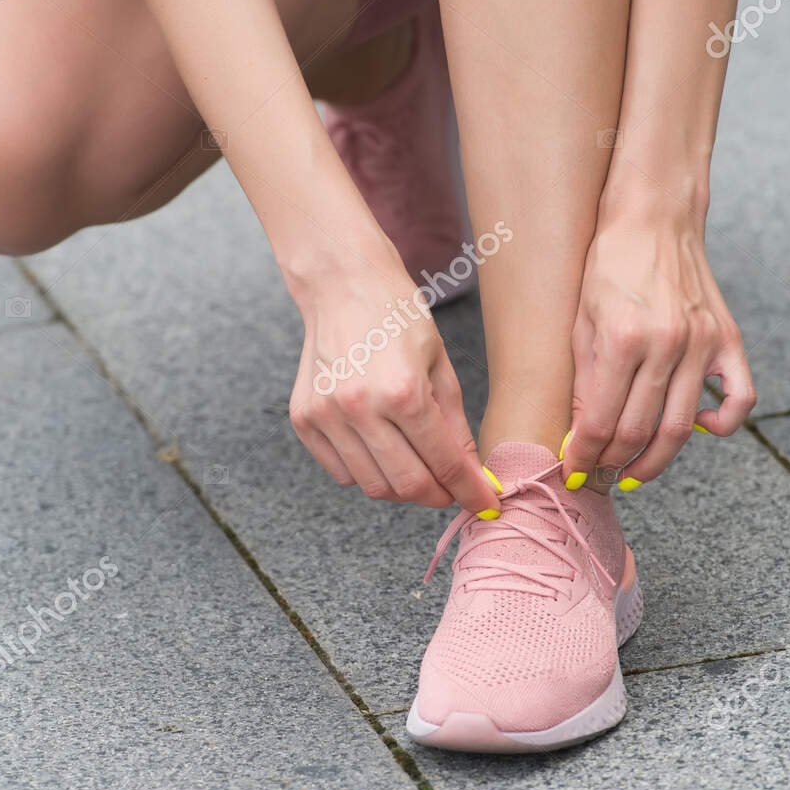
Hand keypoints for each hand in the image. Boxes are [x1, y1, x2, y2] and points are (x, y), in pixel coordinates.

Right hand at [287, 253, 499, 513]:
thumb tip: (470, 474)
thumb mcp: (440, 366)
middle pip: (406, 485)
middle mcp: (360, 408)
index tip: (485, 505)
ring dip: (401, 486)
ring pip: (372, 485)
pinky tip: (380, 449)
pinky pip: (341, 472)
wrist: (342, 285)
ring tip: (415, 464)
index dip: (469, 491)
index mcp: (404, 391)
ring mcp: (327, 415)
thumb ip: (454, 426)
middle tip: (449, 488)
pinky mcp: (304, 419)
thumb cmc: (397, 317)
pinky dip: (366, 472)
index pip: (444, 463)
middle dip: (436, 495)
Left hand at [561, 207, 754, 487]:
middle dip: (613, 463)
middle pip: (640, 432)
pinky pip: (740, 398)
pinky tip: (699, 430)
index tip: (572, 470)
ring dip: (655, 459)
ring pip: (682, 427)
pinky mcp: (728, 338)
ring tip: (634, 471)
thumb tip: (581, 434)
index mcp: (623, 339)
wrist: (655, 217)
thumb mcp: (581, 320)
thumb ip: (584, 380)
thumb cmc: (609, 264)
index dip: (583, 455)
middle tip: (599, 474)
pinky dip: (722, 424)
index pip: (601, 422)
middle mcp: (666, 344)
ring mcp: (702, 343)